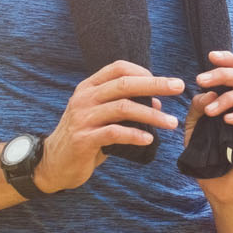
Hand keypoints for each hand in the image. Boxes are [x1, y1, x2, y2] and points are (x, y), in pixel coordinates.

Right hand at [37, 60, 183, 192]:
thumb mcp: (102, 117)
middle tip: (179, 87)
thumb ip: (125, 108)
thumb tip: (158, 104)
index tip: (164, 82)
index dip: (143, 72)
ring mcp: (82, 118)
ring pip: (123, 108)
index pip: (118, 68)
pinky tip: (149, 139)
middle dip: (155, 84)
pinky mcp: (83, 139)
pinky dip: (134, 135)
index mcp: (89, 87)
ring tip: (172, 123)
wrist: (53, 163)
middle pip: (124, 84)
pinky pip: (114, 133)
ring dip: (151, 115)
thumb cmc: (84, 137)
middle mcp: (84, 98)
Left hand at [185, 50, 232, 205]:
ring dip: (230, 97)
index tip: (210, 55)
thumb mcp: (193, 130)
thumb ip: (196, 110)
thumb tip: (204, 93)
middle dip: (224, 74)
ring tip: (211, 110)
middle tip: (202, 79)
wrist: (220, 188)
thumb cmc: (208, 157)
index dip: (229, 60)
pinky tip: (227, 120)